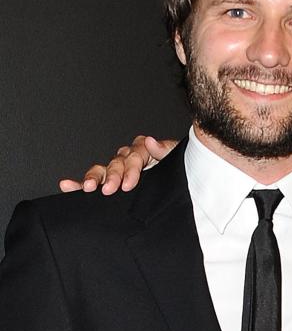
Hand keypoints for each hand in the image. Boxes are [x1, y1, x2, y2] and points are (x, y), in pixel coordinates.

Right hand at [59, 136, 178, 194]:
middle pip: (116, 163)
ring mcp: (119, 170)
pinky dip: (79, 183)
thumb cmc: (179, 168)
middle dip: (112, 176)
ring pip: (102, 170)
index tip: (129, 183)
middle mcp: (128, 158)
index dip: (131, 169)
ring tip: (87, 187)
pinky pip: (94, 181)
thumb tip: (150, 142)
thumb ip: (165, 149)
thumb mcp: (176, 158)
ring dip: (93, 178)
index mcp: (144, 150)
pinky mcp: (111, 182)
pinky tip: (67, 185)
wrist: (186, 180)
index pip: (134, 155)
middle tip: (110, 189)